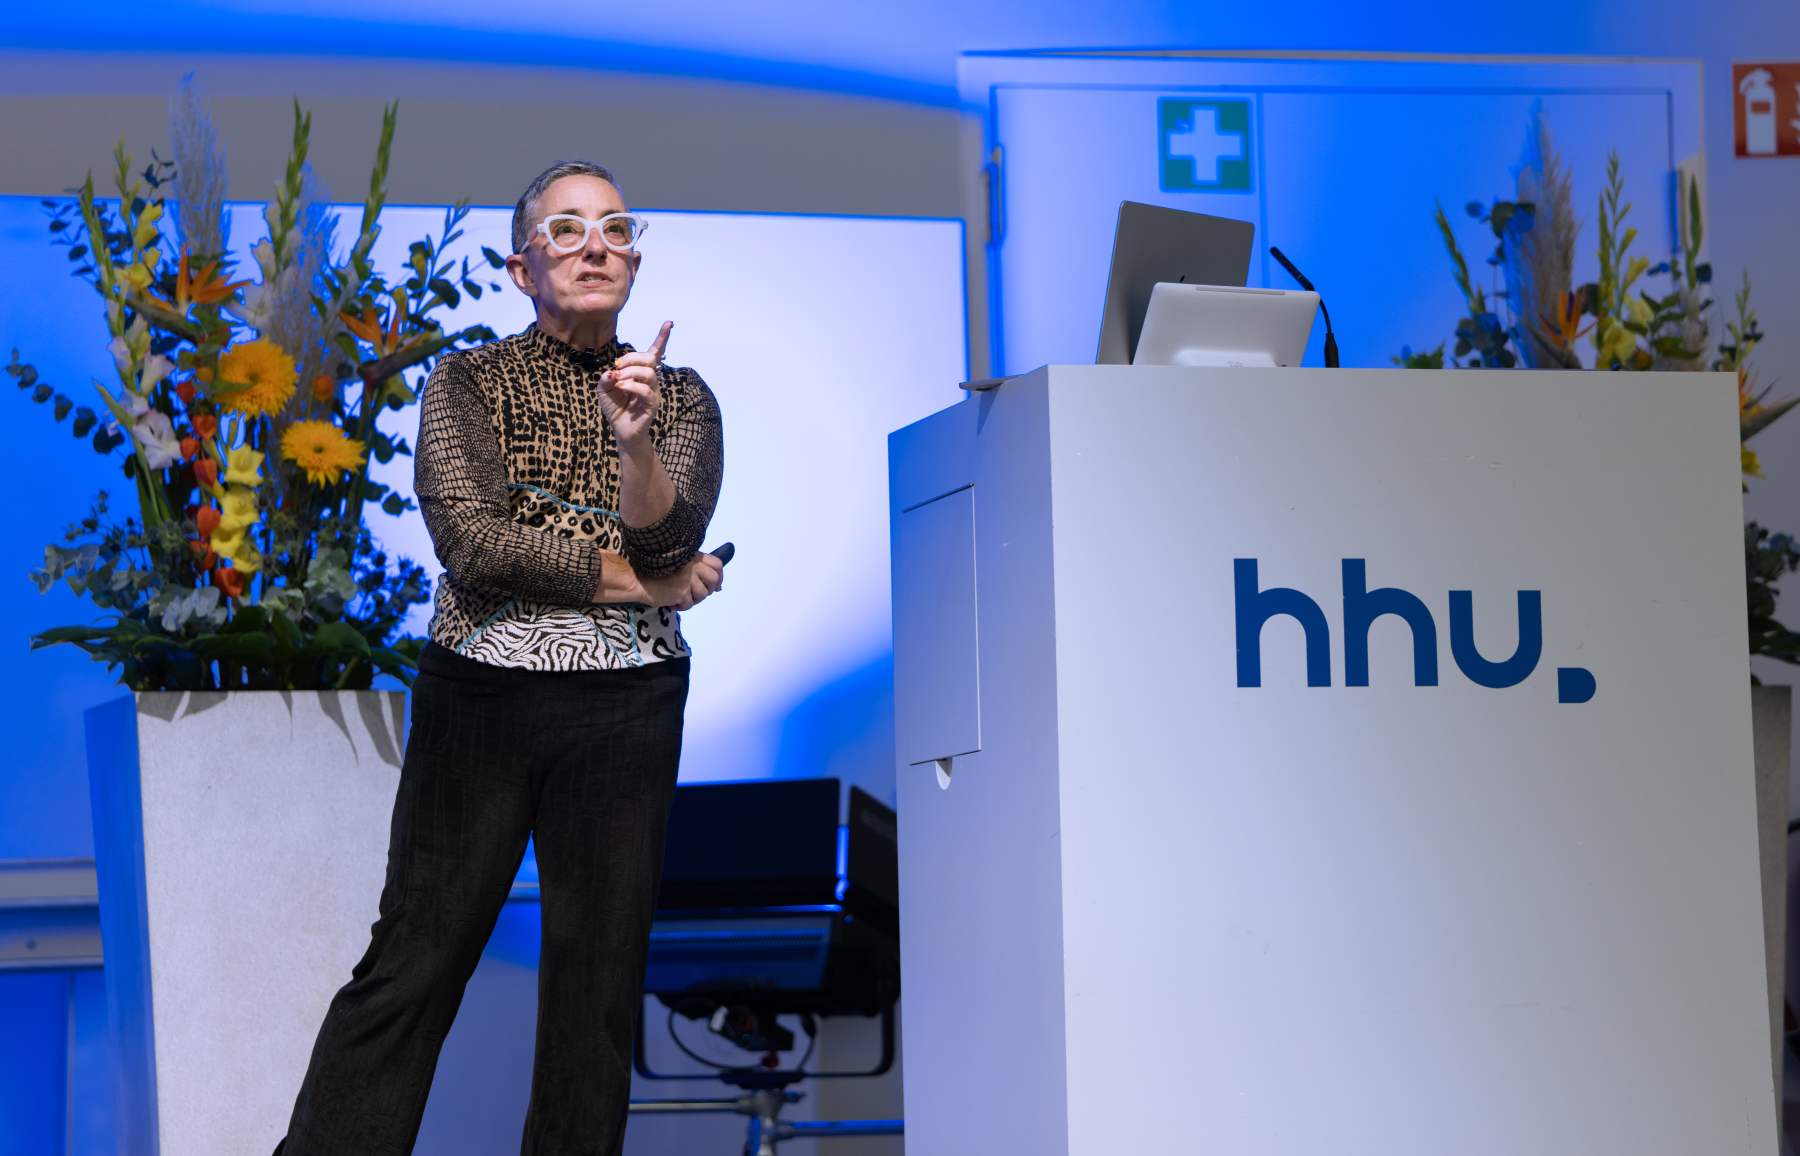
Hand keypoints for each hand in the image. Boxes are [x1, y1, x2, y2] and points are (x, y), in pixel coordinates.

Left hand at [600, 320, 671, 448]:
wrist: (620, 430)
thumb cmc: (615, 407)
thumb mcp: (604, 388)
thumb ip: (607, 377)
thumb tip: (614, 371)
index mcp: (641, 373)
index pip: (655, 352)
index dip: (662, 337)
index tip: (669, 323)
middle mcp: (651, 380)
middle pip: (650, 359)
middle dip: (632, 358)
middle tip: (617, 367)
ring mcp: (653, 392)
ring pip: (648, 373)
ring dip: (630, 373)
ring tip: (618, 381)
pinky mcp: (652, 405)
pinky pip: (645, 390)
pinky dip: (631, 386)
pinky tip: (621, 388)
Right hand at [639, 550, 722, 610]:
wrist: (637, 578)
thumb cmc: (654, 572)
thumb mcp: (678, 564)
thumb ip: (697, 570)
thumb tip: (718, 587)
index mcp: (692, 556)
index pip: (717, 565)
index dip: (719, 576)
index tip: (715, 585)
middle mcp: (693, 566)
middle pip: (714, 581)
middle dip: (708, 590)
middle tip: (695, 593)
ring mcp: (688, 579)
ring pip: (702, 595)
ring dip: (692, 599)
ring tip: (678, 596)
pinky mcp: (681, 592)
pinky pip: (689, 604)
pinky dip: (681, 606)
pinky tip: (671, 601)